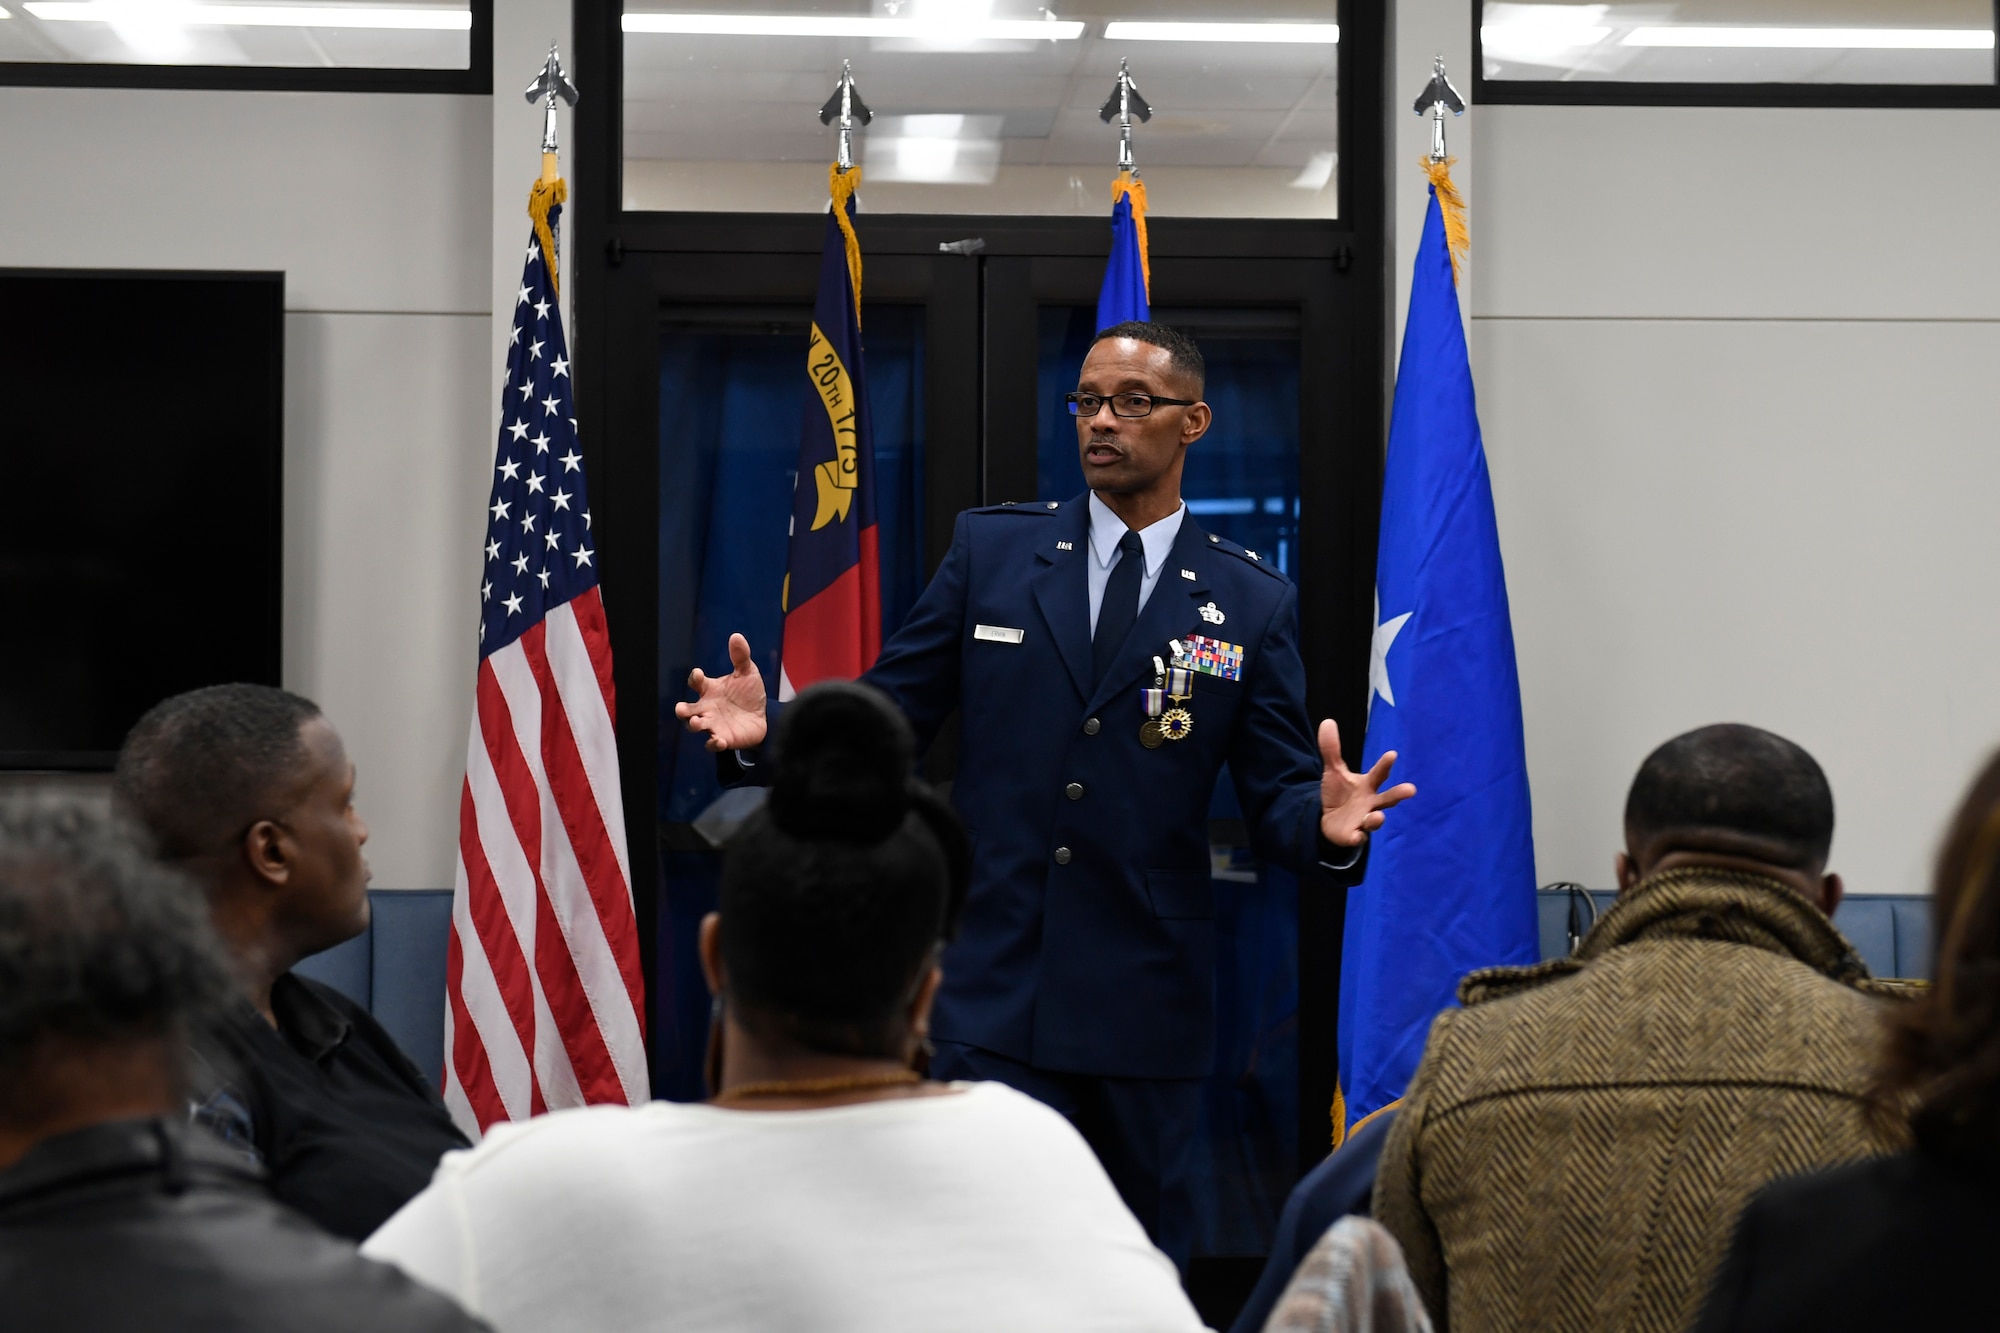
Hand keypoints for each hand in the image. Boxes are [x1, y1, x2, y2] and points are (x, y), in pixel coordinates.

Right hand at [673, 633, 768, 751]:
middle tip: (681, 709)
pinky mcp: (723, 739)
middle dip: (682, 710)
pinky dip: (713, 743)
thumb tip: (736, 636)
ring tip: (697, 723)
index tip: (698, 674)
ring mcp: (713, 724)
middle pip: (687, 710)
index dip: (695, 678)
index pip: (696, 683)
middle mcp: (706, 707)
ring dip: (693, 725)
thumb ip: (741, 657)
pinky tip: (718, 741)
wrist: (762, 716)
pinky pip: (712, 744)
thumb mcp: (748, 673)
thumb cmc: (748, 693)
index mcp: (710, 689)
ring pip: (695, 727)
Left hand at [1317, 718, 1415, 847]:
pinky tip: (1356, 836)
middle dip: (1398, 794)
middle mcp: (1371, 803)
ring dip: (1376, 819)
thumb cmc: (1340, 793)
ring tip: (1377, 817)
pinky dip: (1357, 837)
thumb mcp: (1334, 771)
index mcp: (1368, 785)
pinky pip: (1357, 837)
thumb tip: (1327, 721)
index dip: (1385, 764)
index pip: (1379, 773)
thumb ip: (1332, 750)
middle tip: (1411, 789)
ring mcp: (1363, 820)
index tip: (1392, 754)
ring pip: (1374, 821)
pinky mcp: (1353, 835)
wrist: (1330, 820)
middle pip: (1388, 799)